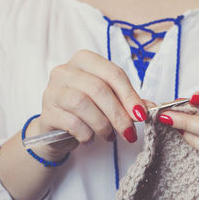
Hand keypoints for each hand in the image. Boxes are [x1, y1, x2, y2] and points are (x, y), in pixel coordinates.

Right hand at [27, 49, 147, 160]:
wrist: (57, 130)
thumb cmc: (87, 111)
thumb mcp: (109, 102)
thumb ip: (129, 102)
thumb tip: (152, 107)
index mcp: (84, 60)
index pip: (112, 73)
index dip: (129, 95)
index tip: (141, 115)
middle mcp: (65, 70)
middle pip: (98, 89)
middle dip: (118, 114)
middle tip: (129, 132)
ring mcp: (52, 90)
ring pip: (83, 103)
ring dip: (102, 124)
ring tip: (108, 135)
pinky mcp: (46, 112)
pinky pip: (72, 122)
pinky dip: (87, 134)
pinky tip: (90, 138)